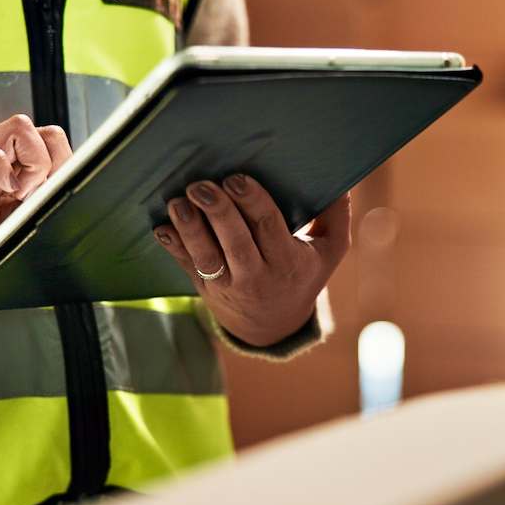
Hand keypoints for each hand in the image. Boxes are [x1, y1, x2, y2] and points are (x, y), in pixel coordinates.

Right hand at [0, 115, 70, 274]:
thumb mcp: (0, 229)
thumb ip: (27, 214)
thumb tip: (65, 213)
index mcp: (11, 172)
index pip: (54, 148)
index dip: (68, 169)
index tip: (61, 198)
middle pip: (46, 132)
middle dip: (56, 165)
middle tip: (39, 197)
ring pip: (19, 128)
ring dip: (32, 161)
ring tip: (19, 194)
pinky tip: (2, 191)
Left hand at [153, 174, 350, 346]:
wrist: (273, 325)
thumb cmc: (302, 273)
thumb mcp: (329, 251)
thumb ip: (337, 216)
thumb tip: (342, 180)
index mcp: (288, 262)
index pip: (269, 228)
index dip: (252, 203)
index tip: (237, 179)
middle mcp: (257, 277)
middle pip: (236, 243)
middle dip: (218, 213)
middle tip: (202, 186)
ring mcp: (228, 285)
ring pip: (207, 258)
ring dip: (190, 230)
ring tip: (178, 203)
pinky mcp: (205, 288)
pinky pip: (187, 268)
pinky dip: (173, 248)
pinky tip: (161, 227)